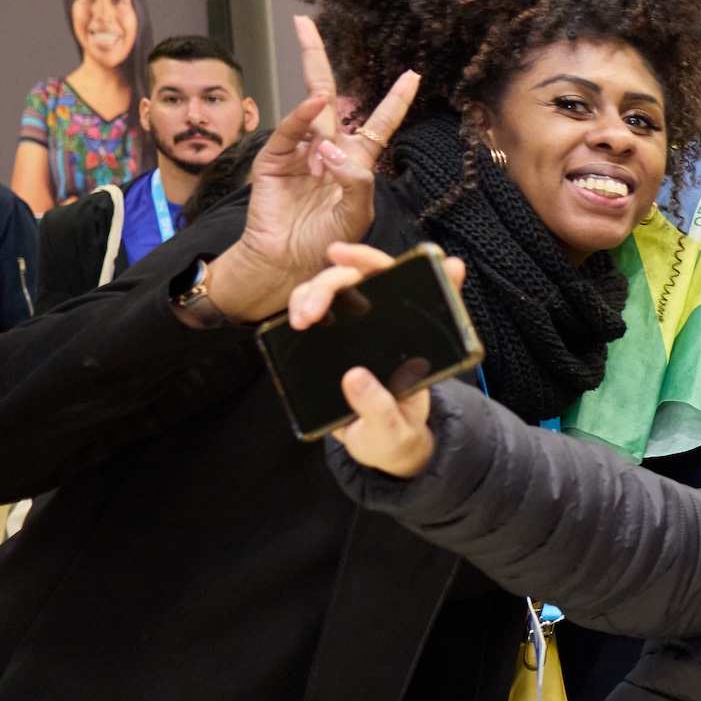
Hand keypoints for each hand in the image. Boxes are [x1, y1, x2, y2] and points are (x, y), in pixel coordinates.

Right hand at [206, 16, 413, 322]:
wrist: (289, 264)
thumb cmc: (326, 242)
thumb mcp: (356, 215)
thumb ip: (358, 184)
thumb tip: (340, 153)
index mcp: (355, 161)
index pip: (378, 123)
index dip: (394, 100)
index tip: (412, 75)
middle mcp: (325, 149)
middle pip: (326, 96)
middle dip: (315, 58)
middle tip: (305, 23)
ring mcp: (298, 152)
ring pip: (305, 108)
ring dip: (314, 94)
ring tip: (318, 81)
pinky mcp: (274, 160)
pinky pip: (288, 132)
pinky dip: (299, 117)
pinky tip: (312, 104)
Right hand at [306, 245, 462, 476]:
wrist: (381, 448)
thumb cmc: (397, 430)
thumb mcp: (398, 425)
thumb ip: (382, 406)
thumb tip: (354, 377)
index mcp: (408, 333)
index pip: (394, 280)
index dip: (369, 258)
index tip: (339, 251)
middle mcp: (380, 324)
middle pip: (351, 282)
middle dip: (325, 285)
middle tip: (309, 313)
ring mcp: (352, 331)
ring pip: (325, 295)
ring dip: (306, 297)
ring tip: (300, 322)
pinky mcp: (329, 343)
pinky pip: (310, 317)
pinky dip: (297, 312)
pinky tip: (291, 327)